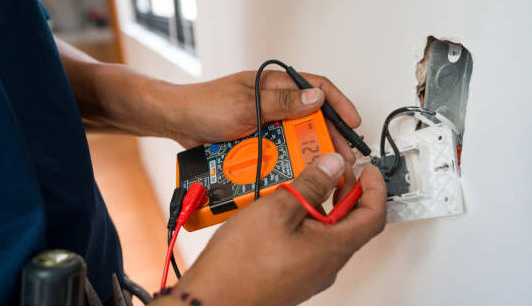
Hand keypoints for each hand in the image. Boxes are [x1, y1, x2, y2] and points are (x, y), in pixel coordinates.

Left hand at [152, 71, 361, 162]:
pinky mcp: (257, 141)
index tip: (352, 122)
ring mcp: (266, 123)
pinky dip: (287, 161)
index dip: (339, 103)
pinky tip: (296, 173)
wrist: (178, 123)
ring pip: (296, 138)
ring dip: (309, 152)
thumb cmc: (206, 105)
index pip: (316, 87)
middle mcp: (274, 103)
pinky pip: (278, 151)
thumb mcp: (248, 103)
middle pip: (311, 118)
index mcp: (275, 85)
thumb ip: (283, 102)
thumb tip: (317, 99)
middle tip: (342, 156)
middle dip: (329, 136)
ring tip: (322, 169)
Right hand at [155, 153, 386, 305]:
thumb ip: (311, 185)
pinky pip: (309, 245)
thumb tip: (332, 166)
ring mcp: (310, 273)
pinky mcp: (293, 276)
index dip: (375, 188)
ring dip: (321, 206)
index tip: (368, 170)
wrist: (212, 301)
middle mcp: (327, 264)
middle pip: (351, 224)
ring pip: (328, 233)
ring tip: (300, 186)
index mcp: (333, 247)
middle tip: (331, 170)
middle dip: (345, 192)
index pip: (373, 216)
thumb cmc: (241, 265)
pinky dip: (305, 222)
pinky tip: (282, 211)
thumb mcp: (278, 210)